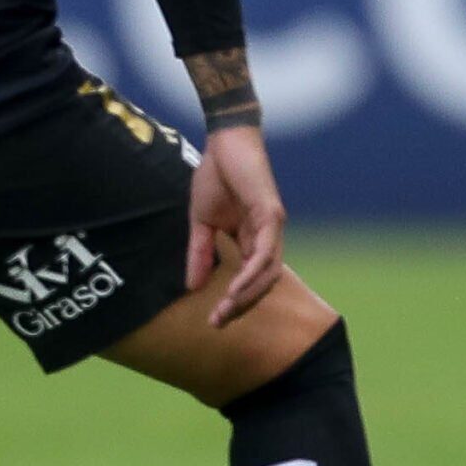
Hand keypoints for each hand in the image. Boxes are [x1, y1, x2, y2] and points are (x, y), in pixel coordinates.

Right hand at [185, 126, 285, 327]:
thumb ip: (200, 252)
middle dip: (241, 306)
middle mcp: (267, 237)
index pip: (250, 280)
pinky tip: (236, 288)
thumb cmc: (215, 177)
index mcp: (252, 239)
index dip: (234, 302)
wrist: (224, 142)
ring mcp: (272, 226)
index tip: (213, 321)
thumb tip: (192, 286)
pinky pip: (265, 252)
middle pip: (263, 283)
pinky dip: (252, 273)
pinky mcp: (272, 214)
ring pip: (268, 272)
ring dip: (247, 295)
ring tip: (226, 311)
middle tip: (218, 323)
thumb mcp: (201, 222)